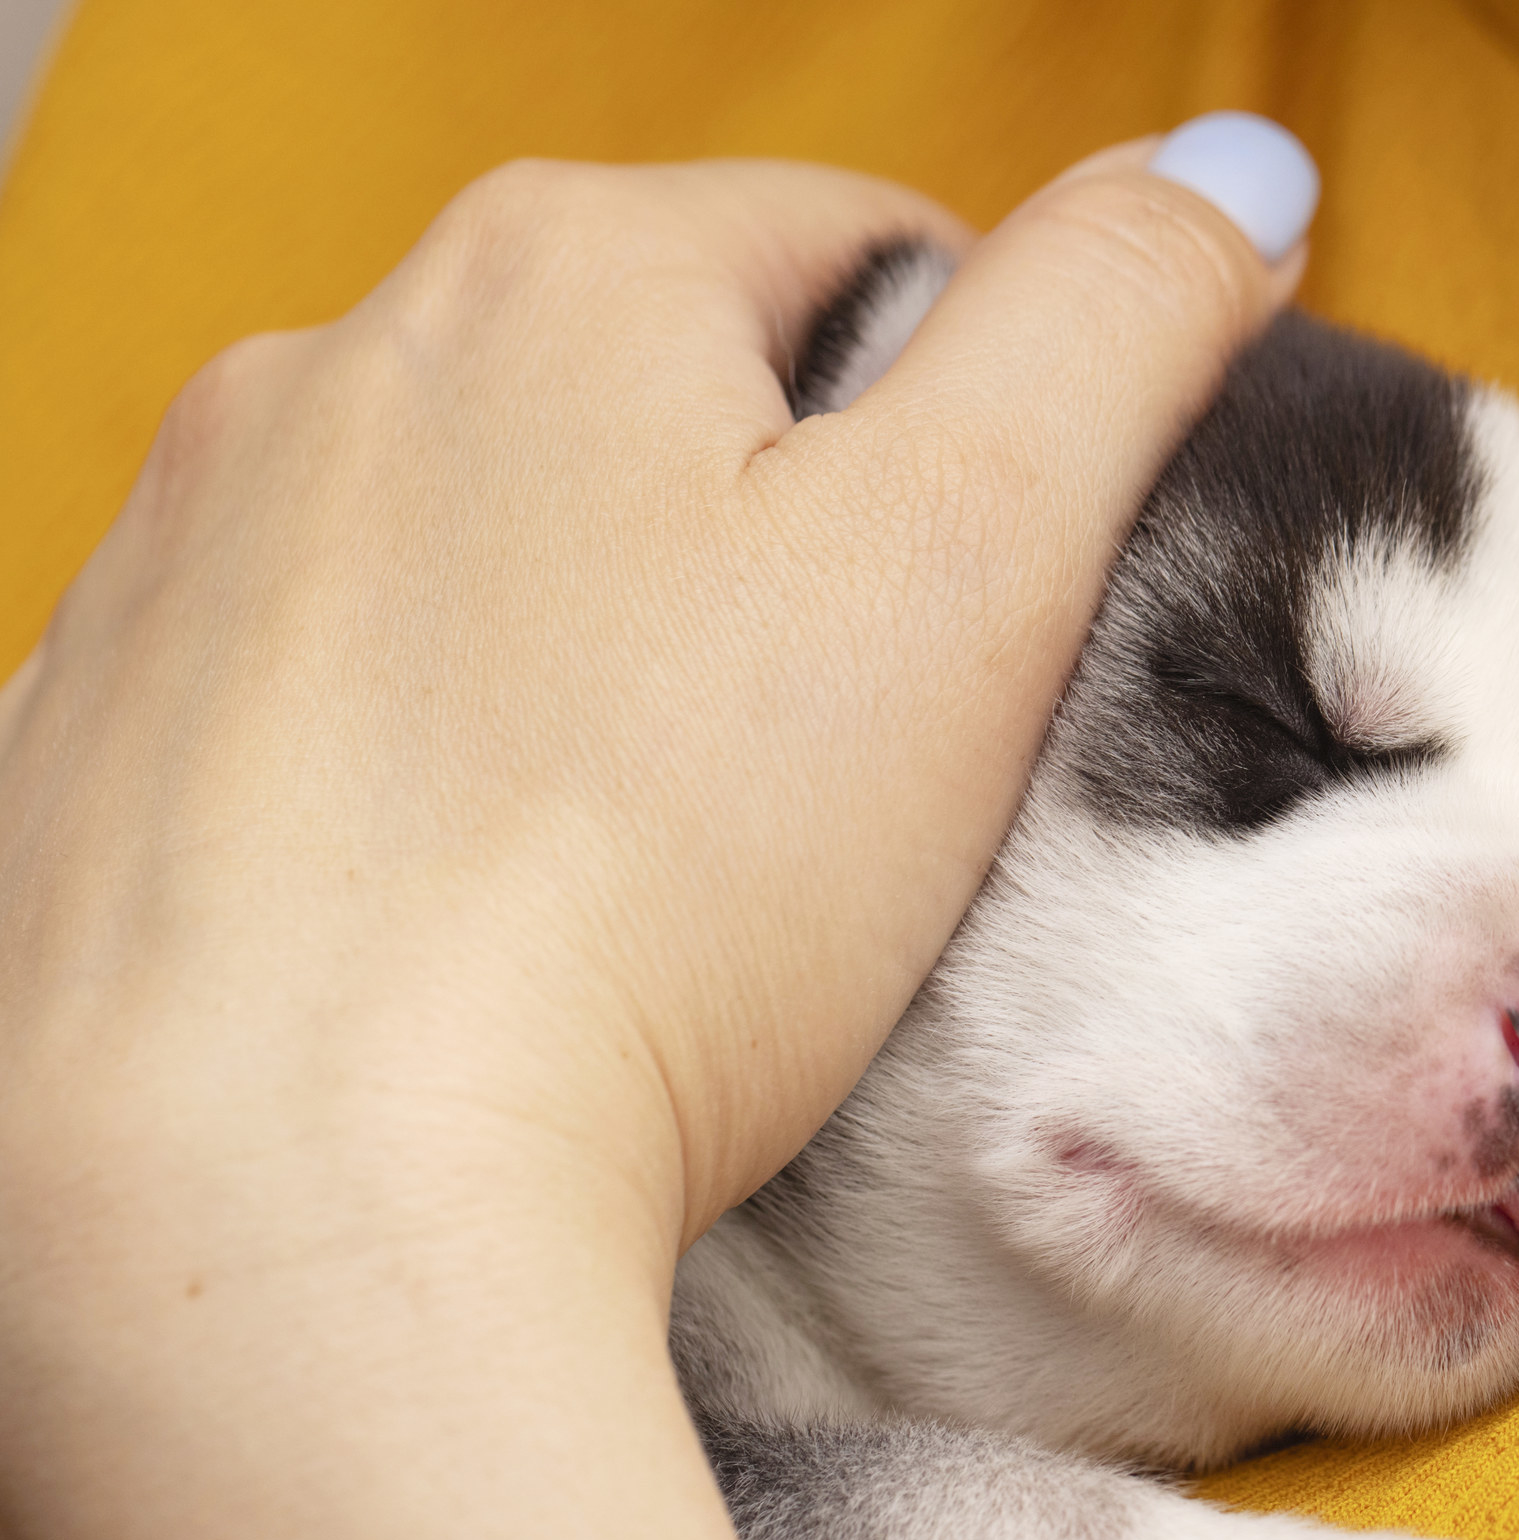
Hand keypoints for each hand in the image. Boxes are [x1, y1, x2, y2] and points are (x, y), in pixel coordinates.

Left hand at [0, 126, 1309, 1539]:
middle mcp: (331, 363)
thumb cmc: (648, 889)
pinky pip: (332, 706)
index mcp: (563, 273)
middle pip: (659, 393)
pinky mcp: (97, 742)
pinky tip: (493, 915)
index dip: (988, 413)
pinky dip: (429, 774)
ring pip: (486, 546)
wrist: (290, 1207)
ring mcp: (188, 554)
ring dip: (597, 647)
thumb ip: (1117, 321)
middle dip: (786, 533)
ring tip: (677, 864)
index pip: (862, 246)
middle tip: (874, 761)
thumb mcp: (975, 558)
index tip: (1018, 609)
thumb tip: (1225, 175)